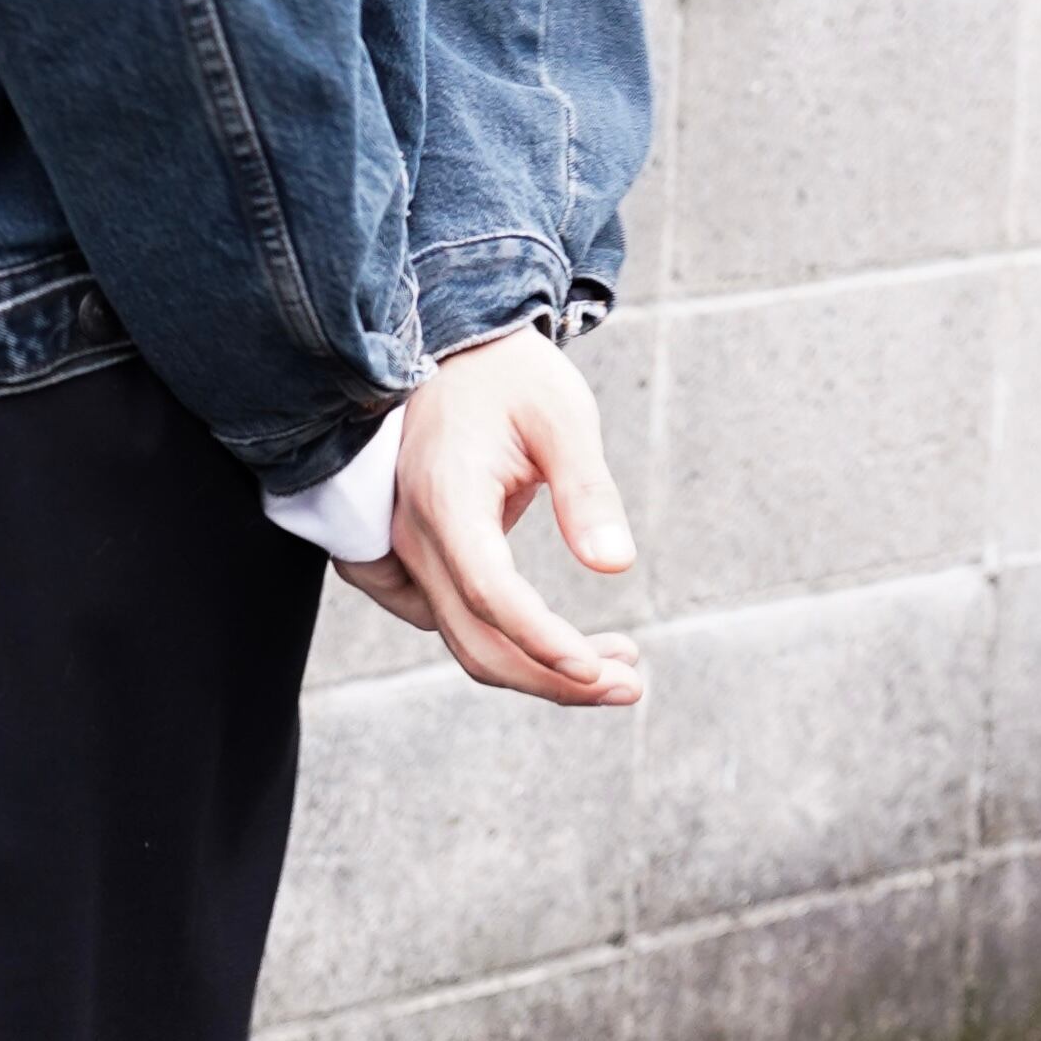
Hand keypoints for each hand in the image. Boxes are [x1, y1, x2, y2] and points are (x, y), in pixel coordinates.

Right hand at [334, 329, 641, 706]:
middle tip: (632, 685)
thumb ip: (587, 490)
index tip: (598, 667)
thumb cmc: (508, 376)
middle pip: (478, 643)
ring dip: (542, 672)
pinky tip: (568, 649)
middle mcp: (415, 539)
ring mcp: (409, 559)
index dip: (543, 640)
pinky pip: (461, 628)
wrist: (451, 355)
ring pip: (471, 645)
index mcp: (446, 497)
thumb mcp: (563, 415)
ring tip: (619, 668)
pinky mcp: (418, 570)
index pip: (490, 593)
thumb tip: (616, 565)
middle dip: (555, 679)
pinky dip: (515, 649)